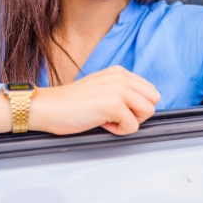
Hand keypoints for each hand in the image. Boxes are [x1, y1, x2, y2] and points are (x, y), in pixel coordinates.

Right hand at [29, 66, 160, 135]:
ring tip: (109, 119)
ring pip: (148, 111)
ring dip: (130, 122)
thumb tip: (140, 106)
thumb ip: (121, 91)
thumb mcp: (101, 88)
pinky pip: (133, 126)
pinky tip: (100, 123)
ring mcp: (119, 89)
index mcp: (120, 72)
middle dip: (139, 113)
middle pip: (154, 99)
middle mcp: (121, 77)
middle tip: (116, 117)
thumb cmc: (71, 103)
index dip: (136, 106)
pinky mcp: (114, 104)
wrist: (49, 107)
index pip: (150, 90)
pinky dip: (118, 131)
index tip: (117, 110)